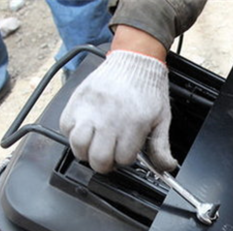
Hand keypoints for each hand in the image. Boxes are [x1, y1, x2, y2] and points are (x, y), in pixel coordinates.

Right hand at [60, 26, 175, 173]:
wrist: (135, 60)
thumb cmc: (149, 89)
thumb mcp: (162, 119)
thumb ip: (162, 147)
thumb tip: (167, 167)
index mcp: (133, 124)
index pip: (122, 159)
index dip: (124, 161)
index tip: (126, 155)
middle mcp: (109, 118)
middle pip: (97, 158)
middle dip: (104, 164)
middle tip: (108, 158)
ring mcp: (90, 109)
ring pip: (78, 145)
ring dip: (85, 152)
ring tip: (95, 147)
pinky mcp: (76, 100)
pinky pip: (65, 126)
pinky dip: (72, 134)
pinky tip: (85, 131)